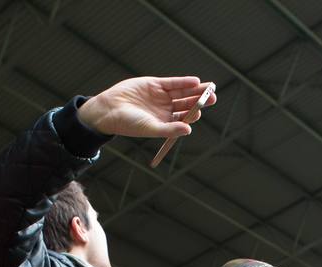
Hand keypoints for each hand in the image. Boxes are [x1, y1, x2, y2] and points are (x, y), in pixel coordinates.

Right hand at [76, 76, 215, 137]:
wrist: (109, 109)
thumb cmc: (129, 124)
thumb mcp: (150, 128)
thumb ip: (170, 129)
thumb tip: (189, 130)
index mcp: (166, 122)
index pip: (185, 118)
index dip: (194, 114)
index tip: (201, 112)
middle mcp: (165, 109)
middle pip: (187, 104)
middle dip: (199, 101)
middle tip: (212, 98)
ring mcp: (161, 96)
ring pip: (182, 92)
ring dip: (195, 90)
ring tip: (209, 88)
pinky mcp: (155, 84)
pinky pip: (172, 83)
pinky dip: (183, 82)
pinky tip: (195, 81)